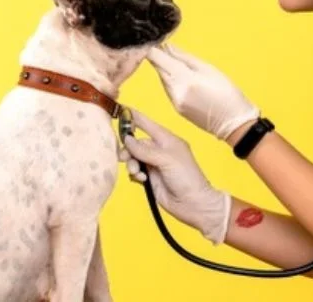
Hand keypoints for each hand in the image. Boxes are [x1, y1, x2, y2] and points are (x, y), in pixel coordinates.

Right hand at [119, 109, 230, 244]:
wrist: (193, 204)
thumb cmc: (186, 177)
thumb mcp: (167, 159)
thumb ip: (145, 150)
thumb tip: (127, 139)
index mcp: (167, 140)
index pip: (147, 124)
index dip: (134, 117)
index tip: (118, 109)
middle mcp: (159, 150)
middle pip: (136, 143)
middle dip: (128, 149)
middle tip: (123, 157)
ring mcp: (154, 164)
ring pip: (134, 158)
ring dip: (131, 163)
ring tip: (136, 172)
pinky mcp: (150, 178)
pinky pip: (135, 171)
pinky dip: (134, 174)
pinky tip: (141, 180)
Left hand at [145, 43, 259, 140]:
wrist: (233, 124)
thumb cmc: (227, 94)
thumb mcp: (210, 69)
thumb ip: (186, 58)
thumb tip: (168, 47)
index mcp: (184, 79)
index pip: (158, 59)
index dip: (154, 48)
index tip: (155, 41)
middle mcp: (175, 91)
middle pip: (158, 69)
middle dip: (158, 57)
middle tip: (163, 46)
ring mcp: (174, 102)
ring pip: (163, 79)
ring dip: (165, 68)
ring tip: (175, 60)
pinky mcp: (176, 108)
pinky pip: (168, 89)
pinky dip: (171, 80)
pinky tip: (180, 77)